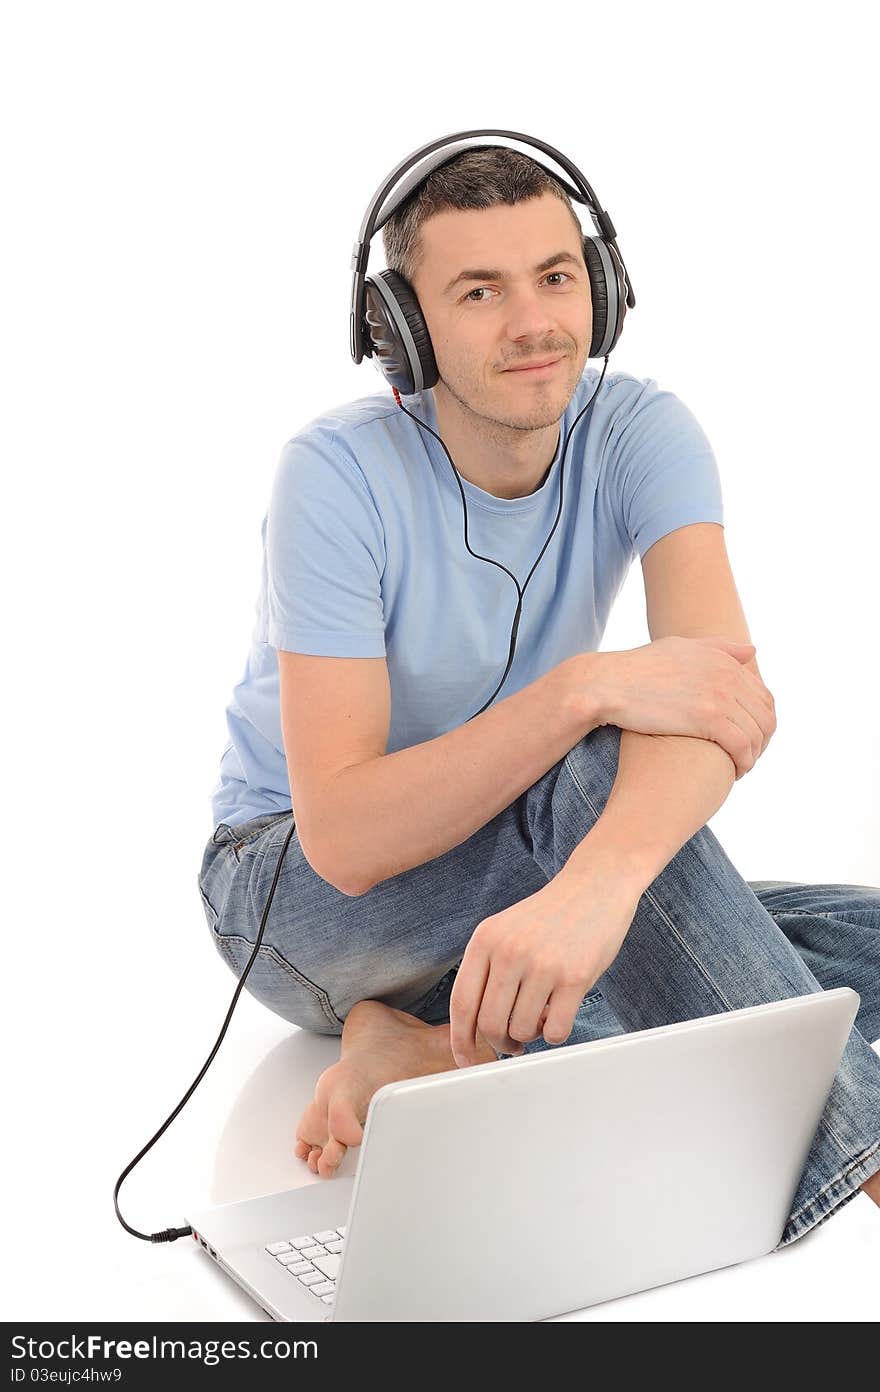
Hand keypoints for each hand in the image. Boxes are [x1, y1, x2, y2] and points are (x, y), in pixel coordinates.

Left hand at [448, 866, 641, 1066]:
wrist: (596, 885)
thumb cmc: (551, 915)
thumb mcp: (506, 930)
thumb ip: (489, 970)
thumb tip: (477, 1028)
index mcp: (485, 940)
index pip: (462, 1003)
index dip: (461, 1040)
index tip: (466, 1060)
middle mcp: (509, 951)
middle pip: (490, 1024)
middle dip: (501, 1044)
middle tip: (513, 1043)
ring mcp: (542, 964)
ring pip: (522, 1030)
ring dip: (530, 1035)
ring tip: (541, 1015)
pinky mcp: (574, 977)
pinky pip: (555, 1030)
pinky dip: (555, 1033)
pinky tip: (560, 1013)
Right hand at [588, 636, 776, 779]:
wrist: (607, 684)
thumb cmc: (636, 669)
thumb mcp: (680, 648)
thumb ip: (718, 647)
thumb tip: (751, 650)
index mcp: (723, 660)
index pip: (764, 697)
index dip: (761, 723)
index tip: (748, 740)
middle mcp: (727, 674)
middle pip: (765, 717)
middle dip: (762, 743)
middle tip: (746, 759)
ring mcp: (719, 695)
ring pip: (756, 734)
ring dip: (753, 756)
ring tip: (739, 768)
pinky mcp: (708, 718)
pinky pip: (742, 746)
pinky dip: (744, 763)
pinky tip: (733, 773)